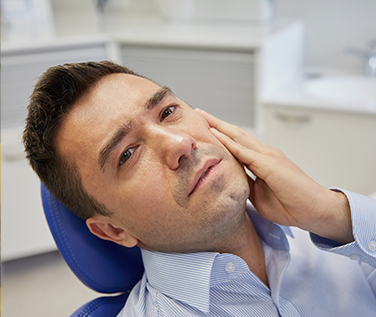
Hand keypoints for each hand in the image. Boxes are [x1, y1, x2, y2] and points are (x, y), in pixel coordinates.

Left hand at [196, 109, 352, 243]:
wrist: (314, 210)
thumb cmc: (289, 204)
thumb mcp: (259, 195)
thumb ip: (246, 184)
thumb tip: (232, 181)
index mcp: (262, 160)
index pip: (237, 143)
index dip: (221, 135)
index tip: (205, 129)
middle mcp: (264, 153)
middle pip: (236, 134)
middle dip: (216, 123)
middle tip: (199, 113)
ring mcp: (268, 156)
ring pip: (238, 137)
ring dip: (219, 126)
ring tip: (203, 116)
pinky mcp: (269, 164)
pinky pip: (244, 151)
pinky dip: (228, 142)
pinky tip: (215, 134)